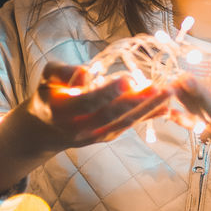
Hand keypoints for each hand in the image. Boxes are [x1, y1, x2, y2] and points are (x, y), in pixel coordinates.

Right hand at [0, 60, 169, 196]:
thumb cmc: (47, 95)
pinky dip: (147, 117)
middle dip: (137, 102)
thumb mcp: (47, 78)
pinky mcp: (106, 138)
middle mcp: (80, 128)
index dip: (109, 92)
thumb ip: (63, 72)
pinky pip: (129, 127)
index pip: (89, 102)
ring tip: (168, 94)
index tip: (128, 78)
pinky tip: (165, 107)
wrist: (43, 130)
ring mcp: (95, 136)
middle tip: (159, 87)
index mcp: (62, 110)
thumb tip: (87, 73)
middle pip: (112, 116)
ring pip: (124, 123)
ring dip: (148, 109)